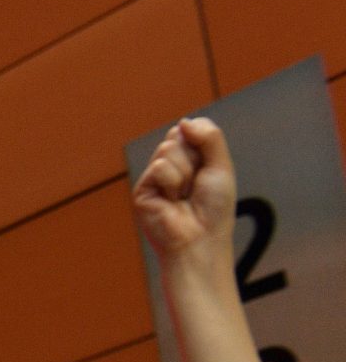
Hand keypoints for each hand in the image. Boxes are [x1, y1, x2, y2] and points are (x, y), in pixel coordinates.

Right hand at [132, 116, 237, 264]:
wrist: (199, 240)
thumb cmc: (214, 210)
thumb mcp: (221, 165)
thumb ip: (209, 137)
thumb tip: (183, 122)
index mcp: (189, 160)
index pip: (189, 130)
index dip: (202, 142)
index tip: (208, 168)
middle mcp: (169, 167)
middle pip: (177, 136)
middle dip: (194, 158)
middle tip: (195, 186)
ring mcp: (154, 178)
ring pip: (168, 149)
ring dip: (184, 173)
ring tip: (183, 196)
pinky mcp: (141, 190)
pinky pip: (159, 167)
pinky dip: (172, 183)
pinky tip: (171, 202)